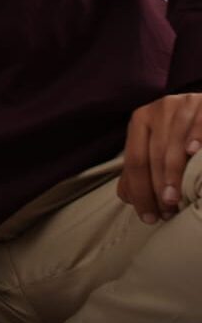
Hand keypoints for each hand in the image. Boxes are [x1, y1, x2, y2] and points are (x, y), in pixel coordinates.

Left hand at [117, 93, 201, 222]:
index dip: (139, 191)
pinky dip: (195, 138)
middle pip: (152, 155)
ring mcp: (182, 105)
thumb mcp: (159, 145)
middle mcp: (158, 110)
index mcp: (141, 121)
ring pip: (173, 144)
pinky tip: (193, 152)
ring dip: (173, 175)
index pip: (134, 161)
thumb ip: (143, 168)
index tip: (148, 217)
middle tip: (165, 211)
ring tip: (175, 200)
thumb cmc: (183, 134)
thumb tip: (128, 197)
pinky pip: (198, 124)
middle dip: (156, 187)